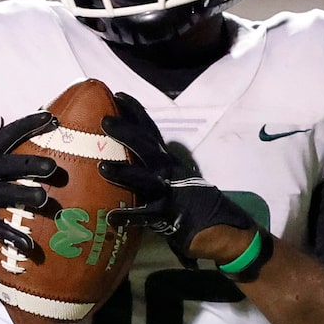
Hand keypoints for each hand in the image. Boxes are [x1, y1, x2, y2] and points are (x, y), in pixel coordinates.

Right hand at [0, 113, 63, 261]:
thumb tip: (22, 147)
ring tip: (45, 200)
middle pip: (13, 166)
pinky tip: (29, 244)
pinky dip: (13, 237)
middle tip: (53, 167)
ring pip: (8, 194)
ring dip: (28, 197)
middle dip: (34, 165)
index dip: (30, 125)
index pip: (8, 135)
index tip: (51, 118)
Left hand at [100, 92, 257, 265]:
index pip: (151, 131)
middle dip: (126, 132)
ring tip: (102, 167)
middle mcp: (169, 171)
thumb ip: (153, 168)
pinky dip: (129, 216)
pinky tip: (112, 217)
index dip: (136, 112)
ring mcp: (170, 191)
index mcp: (169, 161)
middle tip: (105, 120)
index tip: (118, 96)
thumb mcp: (173, 178)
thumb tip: (129, 157)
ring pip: (144, 178)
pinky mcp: (170, 215)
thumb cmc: (193, 203)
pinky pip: (146, 215)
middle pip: (147, 147)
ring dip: (124, 172)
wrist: (221, 227)